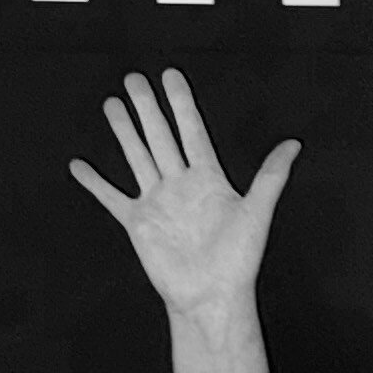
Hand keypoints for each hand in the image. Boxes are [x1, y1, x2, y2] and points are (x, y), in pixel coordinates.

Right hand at [71, 69, 297, 324]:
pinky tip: (79, 165)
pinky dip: (95, 182)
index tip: (170, 75)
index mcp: (208, 178)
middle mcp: (180, 185)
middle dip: (146, 107)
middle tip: (132, 78)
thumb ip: (271, 176)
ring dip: (124, 131)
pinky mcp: (138, 223)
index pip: (191, 131)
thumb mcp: (257, 213)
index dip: (181, 103)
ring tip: (111, 104)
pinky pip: (112, 197)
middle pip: (159, 136)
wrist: (211, 297)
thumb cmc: (238, 260)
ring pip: (137, 157)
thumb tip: (294, 144)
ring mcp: (157, 202)